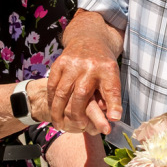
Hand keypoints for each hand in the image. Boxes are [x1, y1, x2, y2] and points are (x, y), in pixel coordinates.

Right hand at [47, 12, 122, 133]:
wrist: (88, 38)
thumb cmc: (103, 65)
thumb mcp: (113, 77)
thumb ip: (113, 98)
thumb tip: (114, 119)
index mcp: (107, 69)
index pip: (110, 90)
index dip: (111, 107)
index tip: (107, 127)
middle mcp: (89, 66)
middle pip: (81, 95)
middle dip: (78, 116)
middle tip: (79, 128)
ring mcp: (71, 64)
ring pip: (63, 93)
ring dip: (59, 112)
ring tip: (60, 125)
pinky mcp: (59, 63)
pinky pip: (52, 86)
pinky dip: (52, 100)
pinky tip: (53, 110)